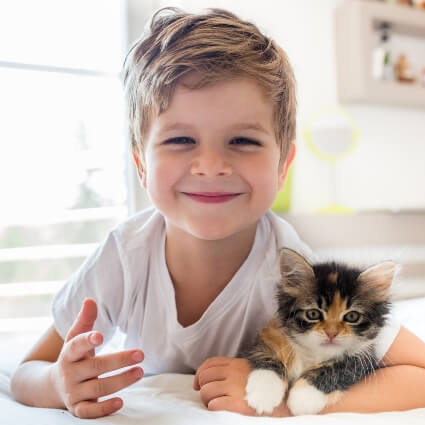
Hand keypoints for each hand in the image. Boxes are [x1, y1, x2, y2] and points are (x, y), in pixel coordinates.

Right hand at [50, 298, 143, 417]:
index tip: (100, 335)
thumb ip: (85, 320)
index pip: (76, 346)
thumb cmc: (73, 356)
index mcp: (69, 354)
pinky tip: (120, 402)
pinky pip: (89, 412)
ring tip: (140, 372)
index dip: (87, 340)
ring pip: (97, 389)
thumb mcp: (75, 337)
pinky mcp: (78, 408)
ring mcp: (73, 392)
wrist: (52, 386)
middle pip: (95, 367)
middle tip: (141, 354)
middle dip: (119, 361)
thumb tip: (90, 300)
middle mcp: (70, 373)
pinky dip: (103, 409)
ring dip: (120, 381)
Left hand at [193, 357, 291, 416]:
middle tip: (209, 397)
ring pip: (206, 392)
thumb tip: (208, 378)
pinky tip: (221, 408)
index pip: (209, 364)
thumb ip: (231, 369)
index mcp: (235, 363)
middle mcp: (233, 373)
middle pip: (205, 377)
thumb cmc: (263, 386)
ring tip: (215, 403)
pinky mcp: (237, 404)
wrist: (282, 400)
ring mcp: (235, 388)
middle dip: (202, 388)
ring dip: (207, 400)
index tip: (197, 384)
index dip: (199, 375)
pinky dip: (213, 407)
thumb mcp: (248, 370)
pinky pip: (214, 405)